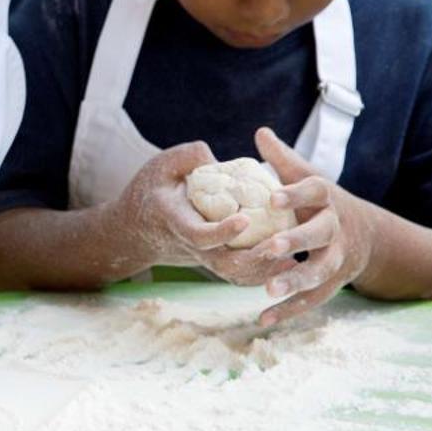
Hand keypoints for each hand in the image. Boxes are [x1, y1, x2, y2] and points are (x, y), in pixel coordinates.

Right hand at [111, 142, 278, 281]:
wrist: (137, 227)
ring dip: (266, 270)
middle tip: (282, 245)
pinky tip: (289, 261)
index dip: (221, 232)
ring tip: (294, 257)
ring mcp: (205, 258)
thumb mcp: (160, 166)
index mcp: (176, 222)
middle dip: (255, 259)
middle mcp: (192, 246)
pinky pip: (241, 274)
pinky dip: (265, 272)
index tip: (244, 219)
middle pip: (224, 265)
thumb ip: (186, 157)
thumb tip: (213, 155)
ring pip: (237, 275)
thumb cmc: (151, 190)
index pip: (199, 236)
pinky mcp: (216, 260)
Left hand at [251, 127, 375, 325]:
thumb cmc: (321, 201)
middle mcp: (334, 229)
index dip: (295, 194)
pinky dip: (289, 311)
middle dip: (296, 241)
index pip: (315, 191)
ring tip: (268, 288)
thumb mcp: (307, 176)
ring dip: (294, 281)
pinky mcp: (331, 283)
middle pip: (319, 235)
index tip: (271, 196)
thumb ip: (283, 159)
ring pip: (318, 272)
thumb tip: (260, 131)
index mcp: (327, 199)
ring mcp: (335, 259)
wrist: (366, 235)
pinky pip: (311, 299)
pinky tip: (263, 319)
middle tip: (271, 247)